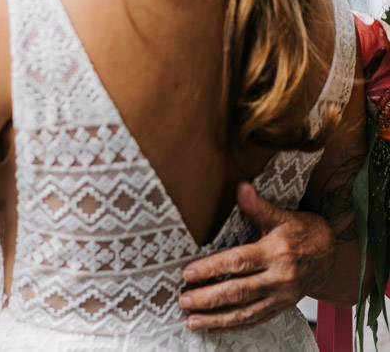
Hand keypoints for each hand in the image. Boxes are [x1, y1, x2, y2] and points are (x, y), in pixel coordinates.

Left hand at [178, 182, 335, 331]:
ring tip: (191, 321)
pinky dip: (234, 326)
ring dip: (217, 318)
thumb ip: (258, 206)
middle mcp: (279, 278)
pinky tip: (213, 327)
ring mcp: (282, 297)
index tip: (188, 272)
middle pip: (239, 291)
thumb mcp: (282, 215)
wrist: (332, 254)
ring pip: (246, 312)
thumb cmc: (303, 232)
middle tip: (184, 300)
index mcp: (276, 253)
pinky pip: (256, 320)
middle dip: (209, 298)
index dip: (212, 268)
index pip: (239, 262)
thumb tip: (241, 187)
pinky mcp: (282, 307)